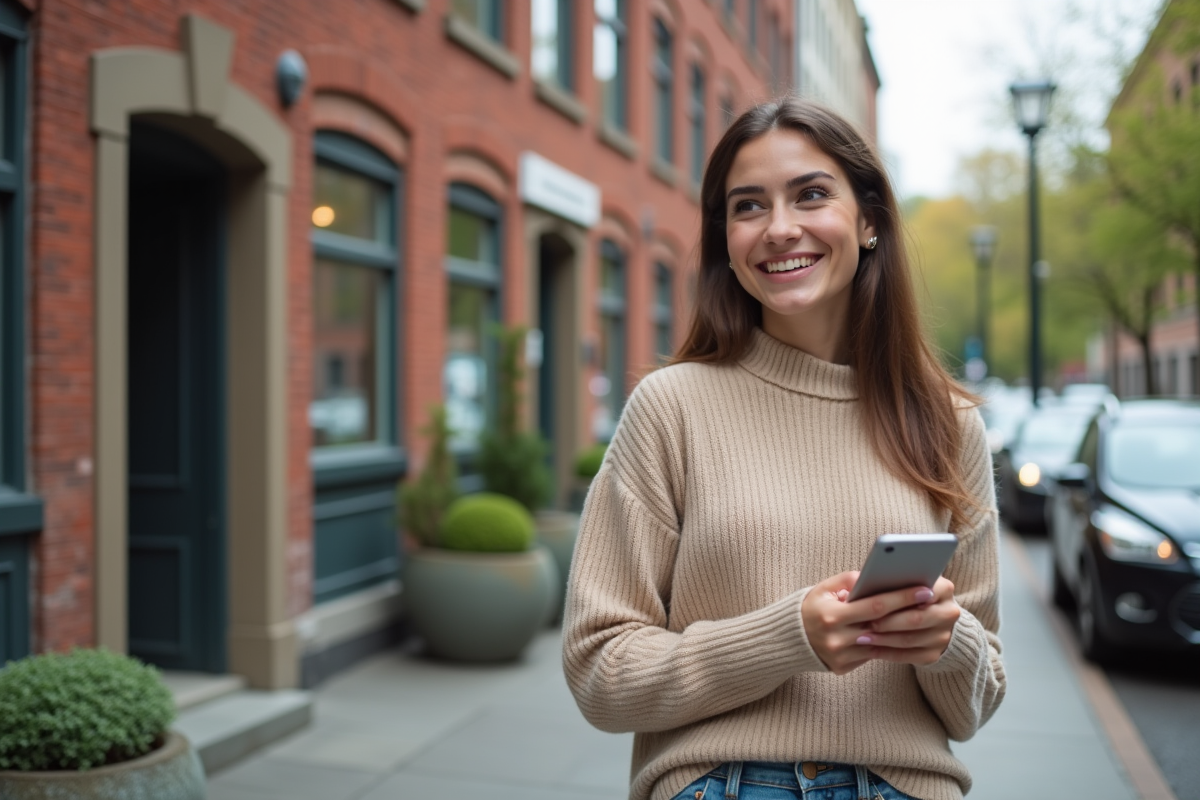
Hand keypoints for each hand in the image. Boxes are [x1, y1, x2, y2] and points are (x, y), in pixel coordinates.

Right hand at [801, 573, 959, 674]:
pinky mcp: (843, 668)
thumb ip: (848, 580)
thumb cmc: (810, 607)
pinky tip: (902, 635)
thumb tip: (874, 576)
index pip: (875, 606)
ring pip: (881, 645)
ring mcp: (841, 656)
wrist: (786, 640)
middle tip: (932, 603)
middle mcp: (837, 639)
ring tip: (923, 620)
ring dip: (903, 632)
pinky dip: (888, 646)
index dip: (902, 598)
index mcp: (832, 615)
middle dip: (909, 613)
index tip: (924, 589)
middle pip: (883, 627)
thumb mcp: (823, 589)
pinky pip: (872, 656)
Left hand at [852, 576, 959, 665]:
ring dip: (884, 640)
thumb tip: (864, 583)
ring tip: (862, 637)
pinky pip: (908, 656)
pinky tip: (871, 649)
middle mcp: (949, 612)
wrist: (928, 617)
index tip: (879, 602)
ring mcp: (944, 636)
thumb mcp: (902, 581)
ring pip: (910, 640)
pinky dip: (887, 653)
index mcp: (943, 588)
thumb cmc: (905, 594)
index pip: (924, 591)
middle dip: (889, 622)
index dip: (902, 598)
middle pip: (916, 619)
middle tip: (866, 622)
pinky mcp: (934, 654)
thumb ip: (889, 579)